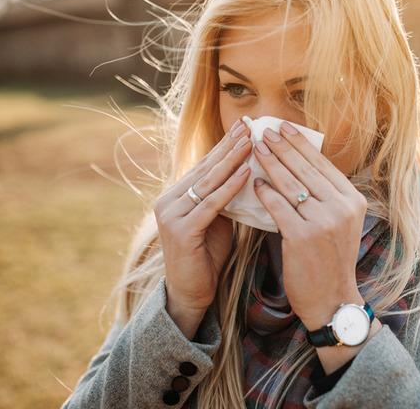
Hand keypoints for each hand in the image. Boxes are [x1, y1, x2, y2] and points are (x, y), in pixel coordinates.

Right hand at [154, 117, 252, 316]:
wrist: (191, 293)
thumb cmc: (207, 257)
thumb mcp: (217, 220)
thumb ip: (223, 198)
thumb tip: (248, 172)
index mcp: (176, 195)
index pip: (204, 165)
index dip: (224, 145)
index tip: (244, 126)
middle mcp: (169, 200)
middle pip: (205, 168)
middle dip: (229, 146)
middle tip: (249, 125)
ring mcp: (171, 214)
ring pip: (208, 182)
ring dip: (232, 161)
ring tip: (251, 142)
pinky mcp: (181, 230)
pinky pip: (211, 204)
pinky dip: (230, 188)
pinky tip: (246, 174)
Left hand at [251, 121, 368, 330]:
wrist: (331, 299)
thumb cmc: (330, 260)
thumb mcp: (339, 224)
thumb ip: (326, 196)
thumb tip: (299, 164)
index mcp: (353, 201)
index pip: (322, 165)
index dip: (301, 144)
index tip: (284, 127)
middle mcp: (341, 208)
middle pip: (305, 169)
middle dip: (282, 147)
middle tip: (264, 130)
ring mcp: (323, 222)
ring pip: (290, 184)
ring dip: (270, 163)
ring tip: (255, 148)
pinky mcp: (302, 236)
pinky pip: (278, 206)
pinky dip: (265, 192)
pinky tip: (254, 182)